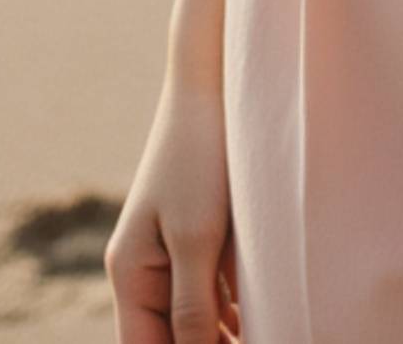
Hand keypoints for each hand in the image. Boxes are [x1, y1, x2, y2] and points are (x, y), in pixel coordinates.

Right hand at [105, 72, 240, 343]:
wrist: (216, 84)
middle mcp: (147, 271)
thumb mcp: (196, 237)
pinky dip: (236, 312)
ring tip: (271, 330)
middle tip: (266, 336)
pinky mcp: (204, 238)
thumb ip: (192, 306)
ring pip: (197, 320)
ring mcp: (175, 254)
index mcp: (131, 273)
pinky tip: (266, 316)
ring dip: (225, 333)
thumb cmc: (199, 156)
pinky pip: (216, 294)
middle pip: (170, 337)